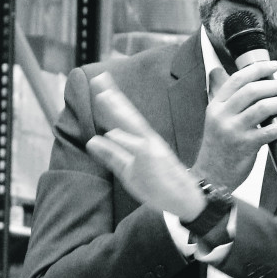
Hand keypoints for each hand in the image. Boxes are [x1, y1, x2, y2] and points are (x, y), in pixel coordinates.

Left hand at [85, 74, 208, 220]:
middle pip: (127, 115)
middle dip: (113, 96)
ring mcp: (151, 150)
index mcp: (142, 141)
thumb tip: (91, 141)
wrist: (185, 200)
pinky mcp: (153, 161)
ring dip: (118, 110)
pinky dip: (125, 140)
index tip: (99, 84)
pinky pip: (137, 149)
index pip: (124, 117)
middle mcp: (147, 140)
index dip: (111, 101)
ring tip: (103, 95)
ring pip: (132, 126)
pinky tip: (112, 131)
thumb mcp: (128, 170)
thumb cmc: (158, 185)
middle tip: (99, 78)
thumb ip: (112, 155)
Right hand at [194, 60, 276, 189]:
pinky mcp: (245, 146)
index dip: (258, 69)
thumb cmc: (217, 146)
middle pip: (252, 91)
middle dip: (275, 84)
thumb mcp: (214, 117)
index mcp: (216, 105)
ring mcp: (234, 131)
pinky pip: (270, 132)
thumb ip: (220, 95)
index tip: (274, 65)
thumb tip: (219, 71)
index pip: (237, 80)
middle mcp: (223, 116)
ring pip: (263, 108)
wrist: (211, 175)